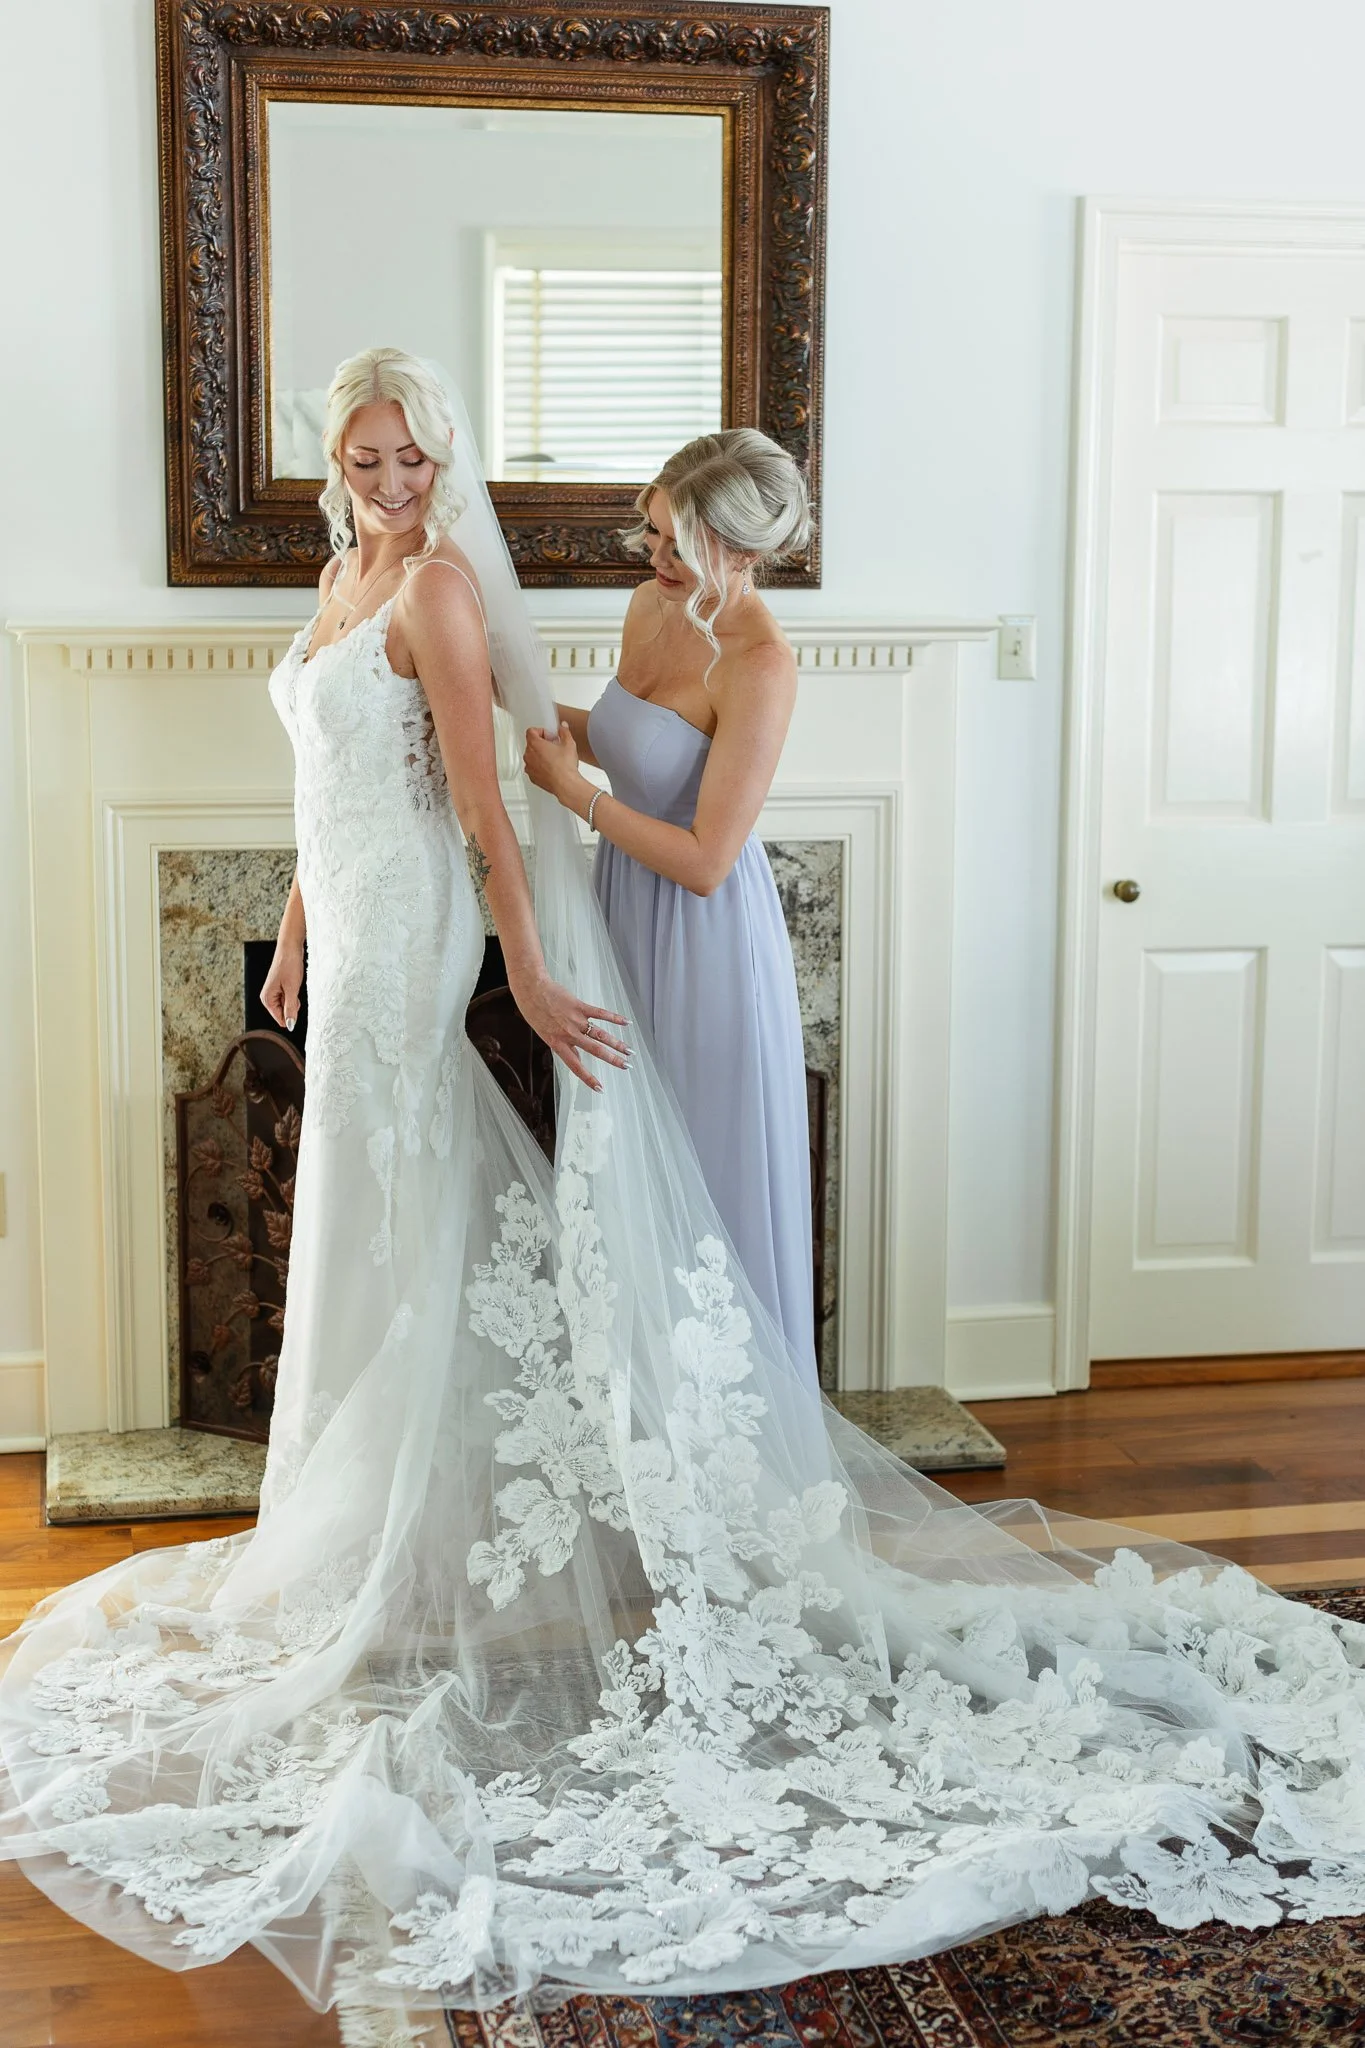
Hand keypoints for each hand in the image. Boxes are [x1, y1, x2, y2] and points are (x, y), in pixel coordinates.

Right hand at [260, 939, 303, 1030]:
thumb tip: (290, 1025)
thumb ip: (290, 1008)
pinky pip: (289, 997)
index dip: (291, 1015)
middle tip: (295, 990)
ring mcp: (273, 992)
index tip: (297, 1003)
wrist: (290, 948)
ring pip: (287, 1005)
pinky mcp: (280, 988)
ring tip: (294, 984)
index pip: (280, 1019)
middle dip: (293, 1006)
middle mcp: (267, 997)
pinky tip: (294, 983)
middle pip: (284, 1012)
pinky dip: (294, 993)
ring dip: (294, 999)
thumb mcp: (292, 989)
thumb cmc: (289, 965)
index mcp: (267, 999)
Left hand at [510, 972, 628, 1091]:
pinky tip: (626, 1023)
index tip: (600, 1088)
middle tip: (626, 1066)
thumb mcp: (546, 1035)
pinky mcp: (580, 1006)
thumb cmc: (536, 1013)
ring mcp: (576, 1020)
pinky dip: (615, 1018)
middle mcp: (569, 1034)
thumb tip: (577, 1056)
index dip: (588, 1078)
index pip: (576, 1066)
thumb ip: (563, 1047)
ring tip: (629, 1050)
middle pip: (596, 1050)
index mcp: (558, 1044)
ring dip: (617, 1043)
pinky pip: (601, 1013)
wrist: (531, 991)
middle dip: (613, 1060)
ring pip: (601, 1035)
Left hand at [523, 722, 585, 809]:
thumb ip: (564, 732)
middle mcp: (528, 755)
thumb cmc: (565, 766)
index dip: (541, 731)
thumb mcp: (569, 744)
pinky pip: (533, 768)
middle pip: (531, 743)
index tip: (548, 736)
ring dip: (539, 755)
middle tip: (553, 746)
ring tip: (553, 758)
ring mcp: (529, 767)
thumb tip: (563, 727)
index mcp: (535, 744)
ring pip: (531, 756)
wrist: (565, 784)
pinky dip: (539, 767)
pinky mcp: (532, 777)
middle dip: (541, 743)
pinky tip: (551, 768)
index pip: (531, 731)